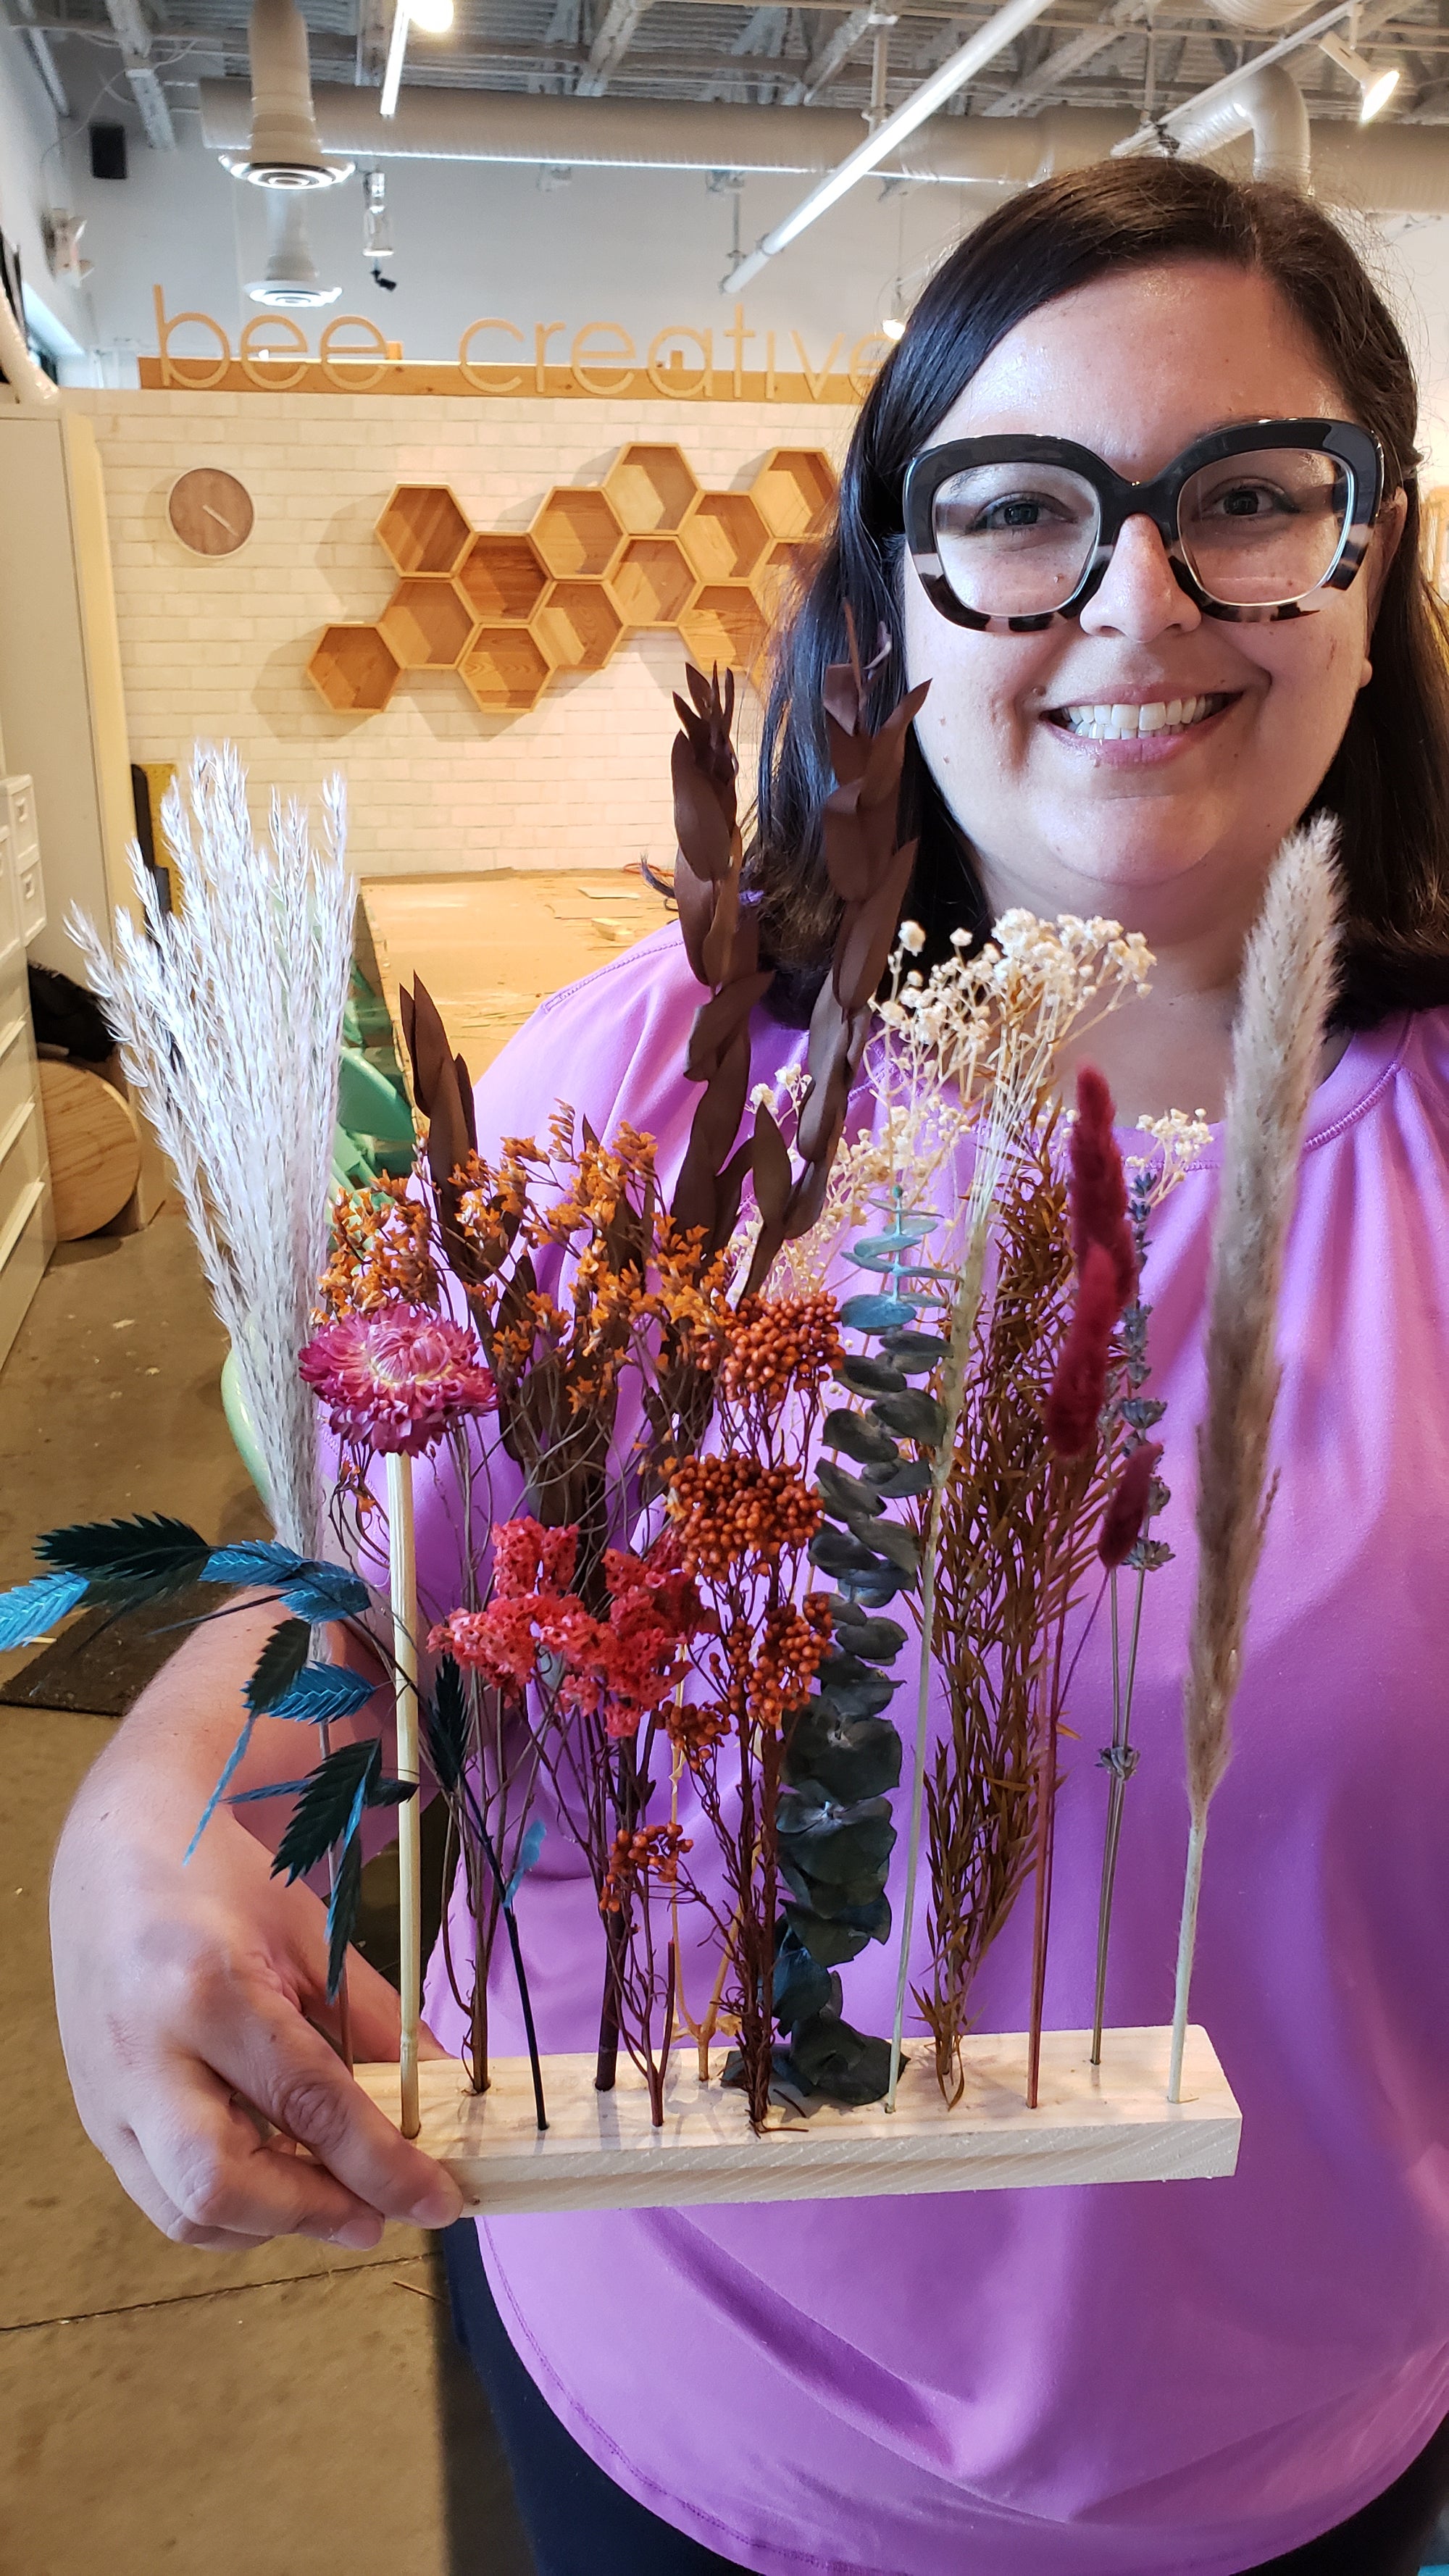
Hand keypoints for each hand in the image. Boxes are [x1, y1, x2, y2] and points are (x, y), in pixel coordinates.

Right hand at [51, 1765, 463, 2252]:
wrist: (114, 1858)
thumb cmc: (220, 1886)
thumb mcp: (309, 1935)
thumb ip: (374, 2021)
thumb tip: (440, 2092)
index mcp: (208, 1992)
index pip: (307, 2104)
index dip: (381, 2166)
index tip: (438, 2199)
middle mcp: (144, 2056)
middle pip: (220, 2185)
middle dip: (312, 2216)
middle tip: (379, 2217)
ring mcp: (107, 2096)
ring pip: (185, 2211)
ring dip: (273, 2223)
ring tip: (334, 2197)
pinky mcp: (95, 2119)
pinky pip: (162, 2197)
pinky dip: (230, 2208)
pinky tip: (277, 2181)